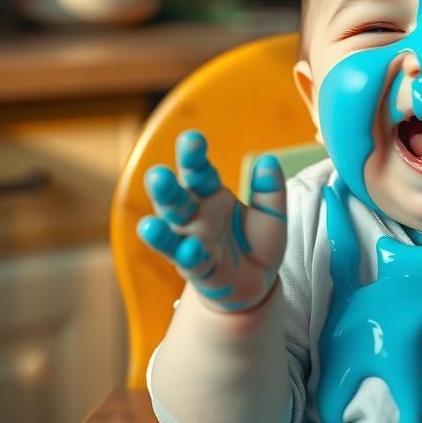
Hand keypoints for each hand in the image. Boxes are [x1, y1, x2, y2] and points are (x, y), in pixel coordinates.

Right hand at [137, 131, 287, 311]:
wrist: (257, 283)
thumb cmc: (257, 243)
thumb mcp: (272, 215)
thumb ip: (270, 190)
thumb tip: (269, 161)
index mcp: (209, 195)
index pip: (197, 172)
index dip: (193, 156)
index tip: (192, 139)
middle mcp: (194, 217)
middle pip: (175, 199)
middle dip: (165, 188)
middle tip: (158, 175)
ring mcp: (192, 243)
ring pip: (170, 233)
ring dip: (160, 231)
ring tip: (150, 226)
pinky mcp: (198, 269)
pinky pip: (190, 262)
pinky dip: (189, 256)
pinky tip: (191, 250)